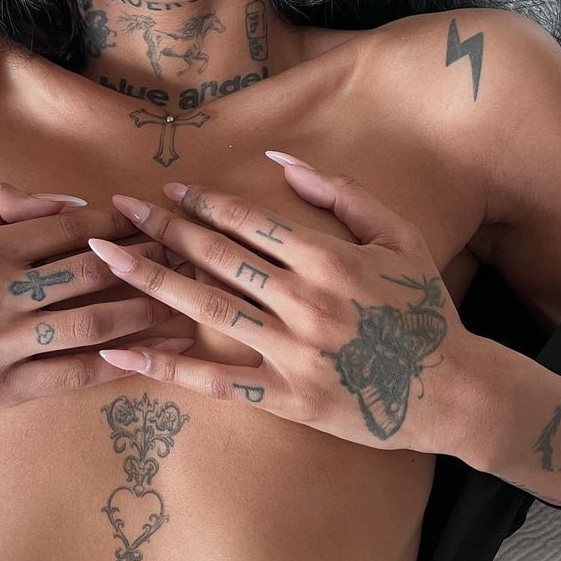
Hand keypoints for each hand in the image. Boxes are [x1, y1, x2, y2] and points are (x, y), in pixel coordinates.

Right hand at [0, 182, 191, 423]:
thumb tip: (71, 202)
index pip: (69, 229)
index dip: (119, 225)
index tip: (154, 222)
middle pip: (91, 272)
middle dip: (146, 262)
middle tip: (186, 258)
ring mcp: (0, 344)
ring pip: (92, 323)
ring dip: (145, 312)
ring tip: (182, 306)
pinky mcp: (4, 389)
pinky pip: (75, 373)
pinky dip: (117, 361)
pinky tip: (151, 353)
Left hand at [85, 155, 472, 452]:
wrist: (456, 391)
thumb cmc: (426, 311)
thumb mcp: (399, 238)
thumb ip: (343, 195)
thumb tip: (281, 162)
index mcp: (329, 258)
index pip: (248, 221)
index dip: (201, 203)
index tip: (165, 192)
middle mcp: (305, 300)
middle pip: (217, 257)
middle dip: (162, 229)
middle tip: (116, 211)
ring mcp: (294, 352)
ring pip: (207, 309)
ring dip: (150, 281)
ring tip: (104, 259)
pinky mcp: (288, 398)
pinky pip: (216, 380)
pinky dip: (166, 365)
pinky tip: (121, 350)